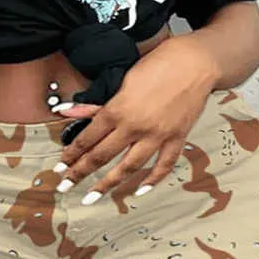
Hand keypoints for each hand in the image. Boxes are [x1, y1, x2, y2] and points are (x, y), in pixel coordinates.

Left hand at [54, 33, 220, 200]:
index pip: (88, 137)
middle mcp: (135, 126)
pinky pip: (163, 165)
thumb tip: (67, 111)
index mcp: (119, 109)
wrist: (197, 61)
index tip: (61, 165)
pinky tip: (140, 191)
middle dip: (80, 173)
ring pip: (129, 167)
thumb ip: (96, 103)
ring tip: (92, 197)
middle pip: (102, 156)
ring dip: (108, 184)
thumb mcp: (122, 78)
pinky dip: (152, 180)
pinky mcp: (176, 138)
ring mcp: (157, 135)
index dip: (72, 153)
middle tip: (64, 186)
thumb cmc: (160, 62)